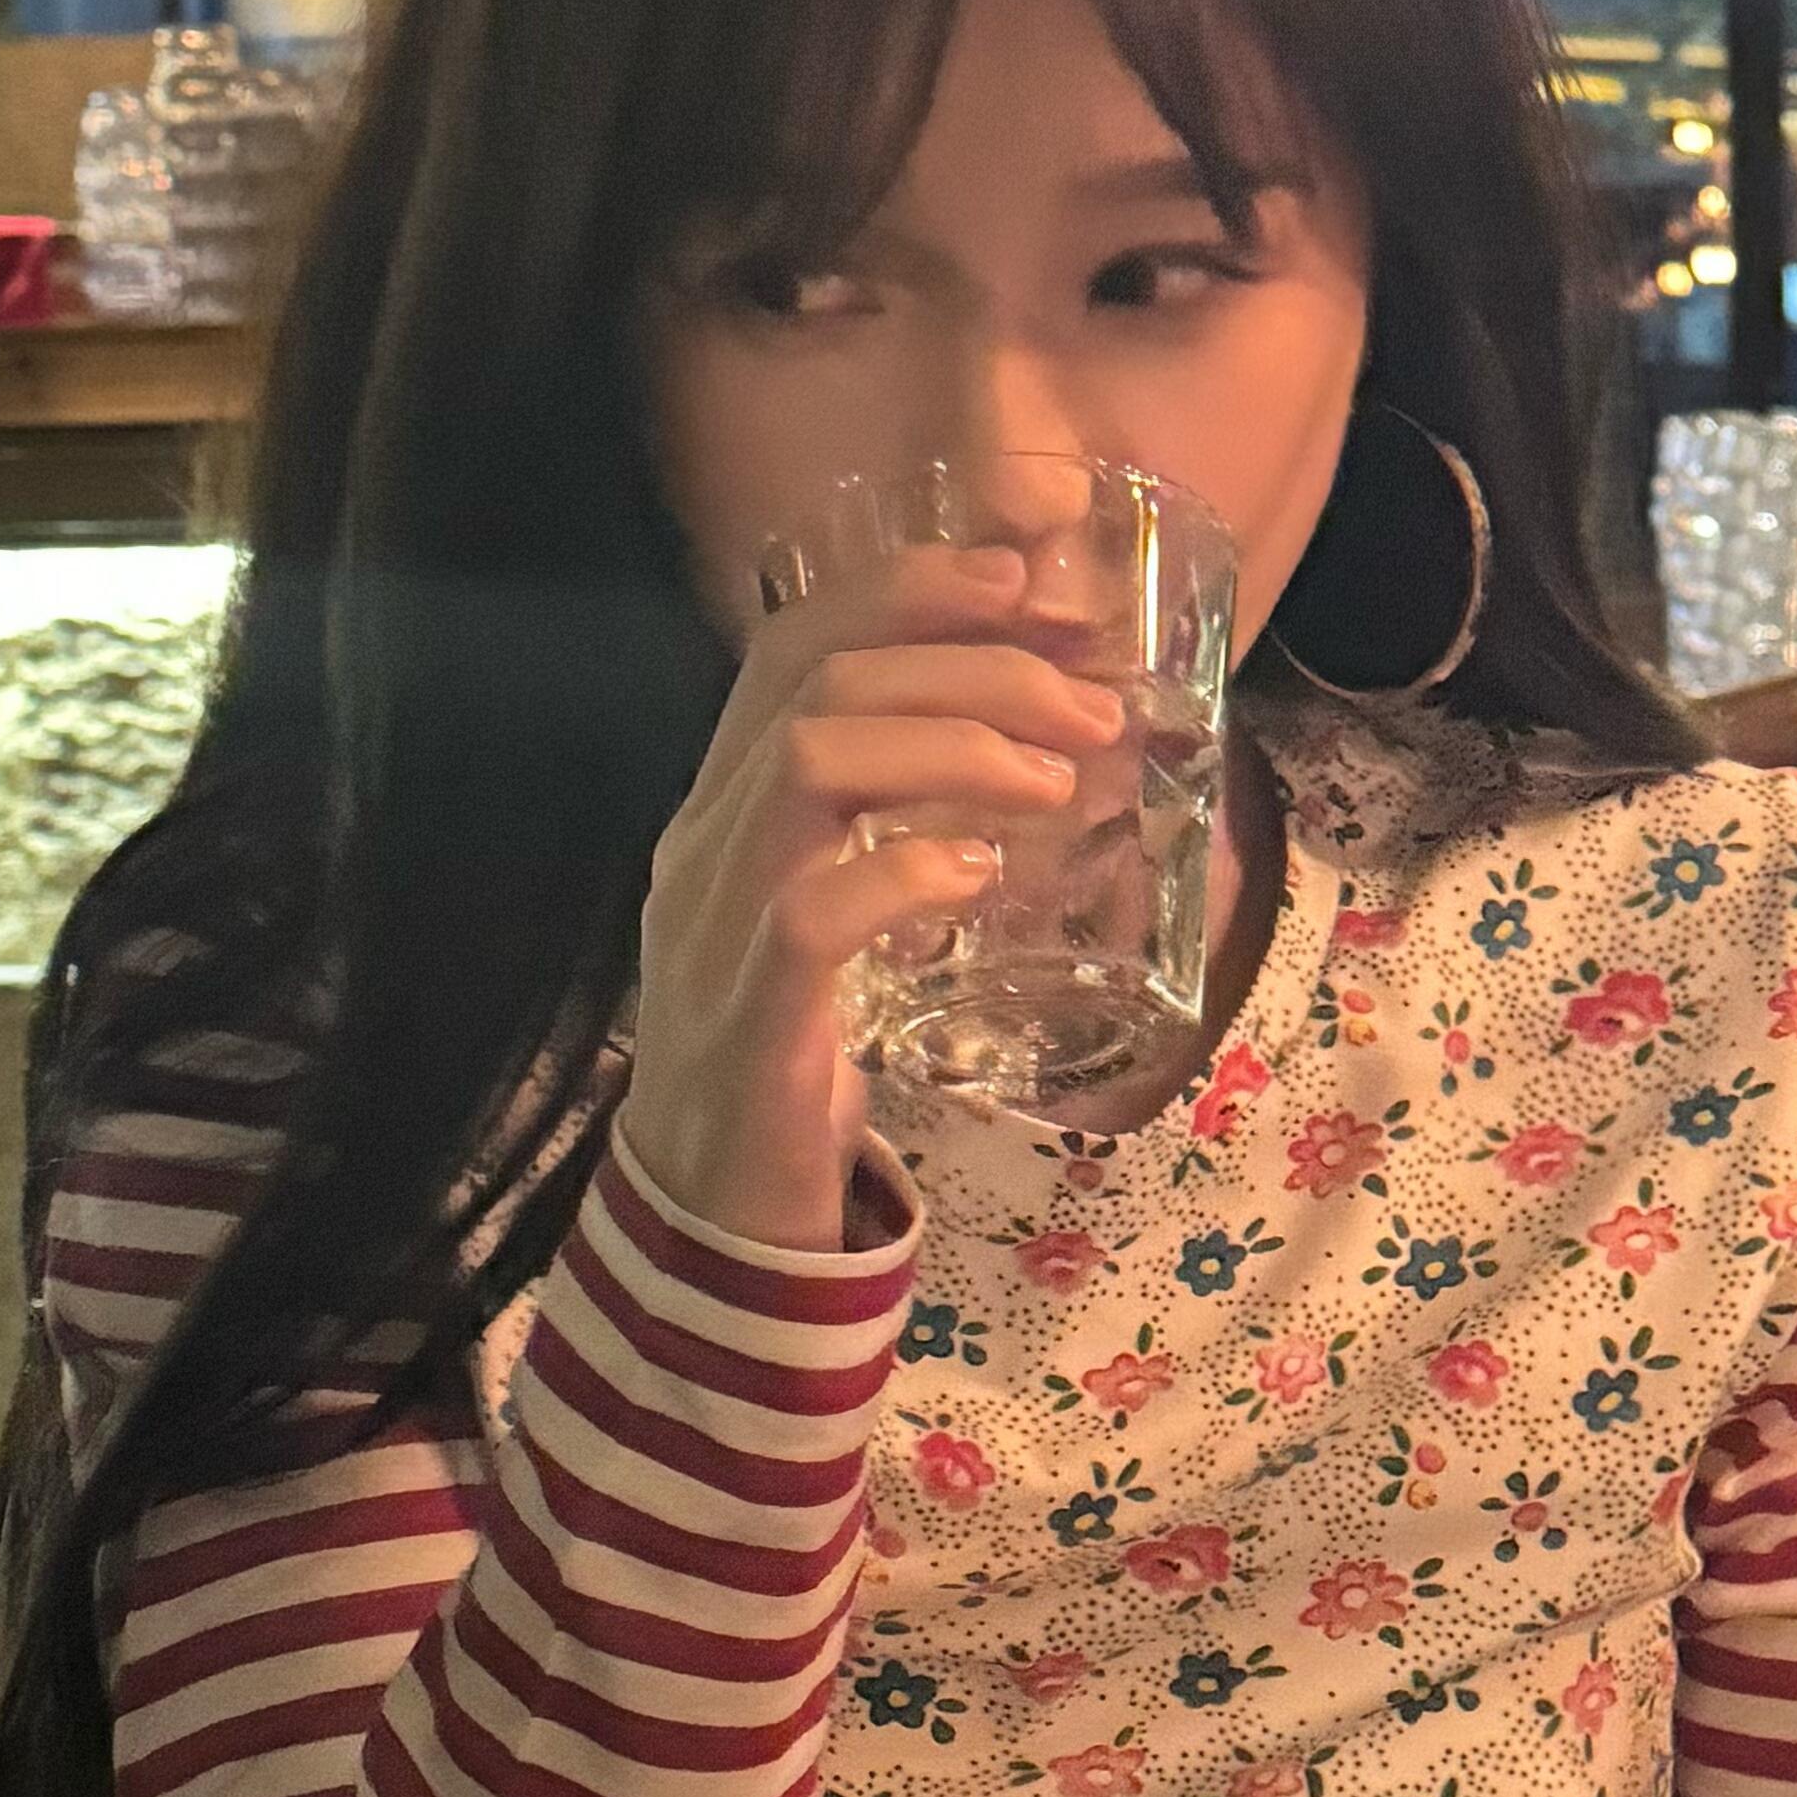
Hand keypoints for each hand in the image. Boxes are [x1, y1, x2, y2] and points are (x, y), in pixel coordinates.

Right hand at [622, 542, 1126, 1251]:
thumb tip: (1043, 733)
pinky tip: (978, 877)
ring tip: (1055, 784)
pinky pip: (813, 912)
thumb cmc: (794, 1045)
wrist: (710, 1211)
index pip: (794, 644)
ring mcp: (715, 922)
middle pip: (821, 682)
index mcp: (726, 802)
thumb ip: (896, 821)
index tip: (1028, 584)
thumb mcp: (836, 904)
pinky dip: (908, 873)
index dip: (909, 591)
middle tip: (1089, 705)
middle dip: (973, 668)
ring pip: (808, 761)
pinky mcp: (749, 1015)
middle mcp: (707, 839)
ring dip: (954, 748)